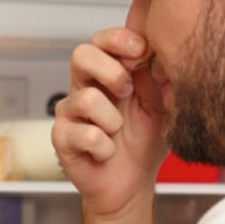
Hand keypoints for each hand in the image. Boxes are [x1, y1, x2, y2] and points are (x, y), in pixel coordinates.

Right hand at [52, 27, 169, 218]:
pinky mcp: (62, 137)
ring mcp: (70, 112)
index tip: (141, 51)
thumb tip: (160, 52)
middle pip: (81, 55)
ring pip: (86, 98)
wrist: (132, 184)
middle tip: (127, 91)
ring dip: (112, 119)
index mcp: (108, 73)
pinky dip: (105, 148)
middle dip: (111, 71)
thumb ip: (159, 77)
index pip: (103, 41)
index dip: (120, 39)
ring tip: (117, 131)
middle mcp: (85, 87)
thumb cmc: (143, 143)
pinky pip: (86, 135)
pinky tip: (107, 152)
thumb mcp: (162, 105)